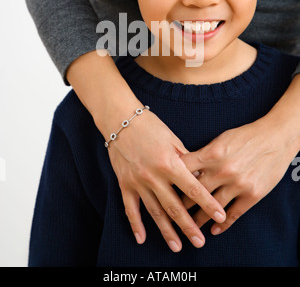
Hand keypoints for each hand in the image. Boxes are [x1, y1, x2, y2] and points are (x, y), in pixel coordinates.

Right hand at [104, 109, 225, 251]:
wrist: (121, 120)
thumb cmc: (150, 126)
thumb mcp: (173, 139)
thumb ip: (187, 160)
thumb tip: (200, 178)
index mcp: (169, 163)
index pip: (193, 188)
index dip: (207, 204)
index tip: (219, 216)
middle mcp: (154, 175)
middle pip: (174, 206)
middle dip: (189, 226)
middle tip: (200, 242)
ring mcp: (138, 182)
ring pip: (154, 212)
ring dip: (166, 231)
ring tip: (177, 246)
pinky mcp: (124, 184)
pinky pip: (130, 208)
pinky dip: (135, 224)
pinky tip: (142, 239)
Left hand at [181, 113, 299, 234]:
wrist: (275, 138)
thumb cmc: (246, 136)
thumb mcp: (221, 139)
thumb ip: (204, 155)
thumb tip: (184, 167)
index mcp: (212, 153)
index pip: (184, 169)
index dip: (171, 179)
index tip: (162, 187)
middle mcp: (223, 170)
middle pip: (194, 192)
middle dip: (180, 203)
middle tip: (169, 212)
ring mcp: (238, 184)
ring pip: (211, 207)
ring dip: (198, 219)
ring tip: (188, 227)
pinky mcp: (252, 195)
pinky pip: (233, 214)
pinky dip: (222, 225)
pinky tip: (214, 230)